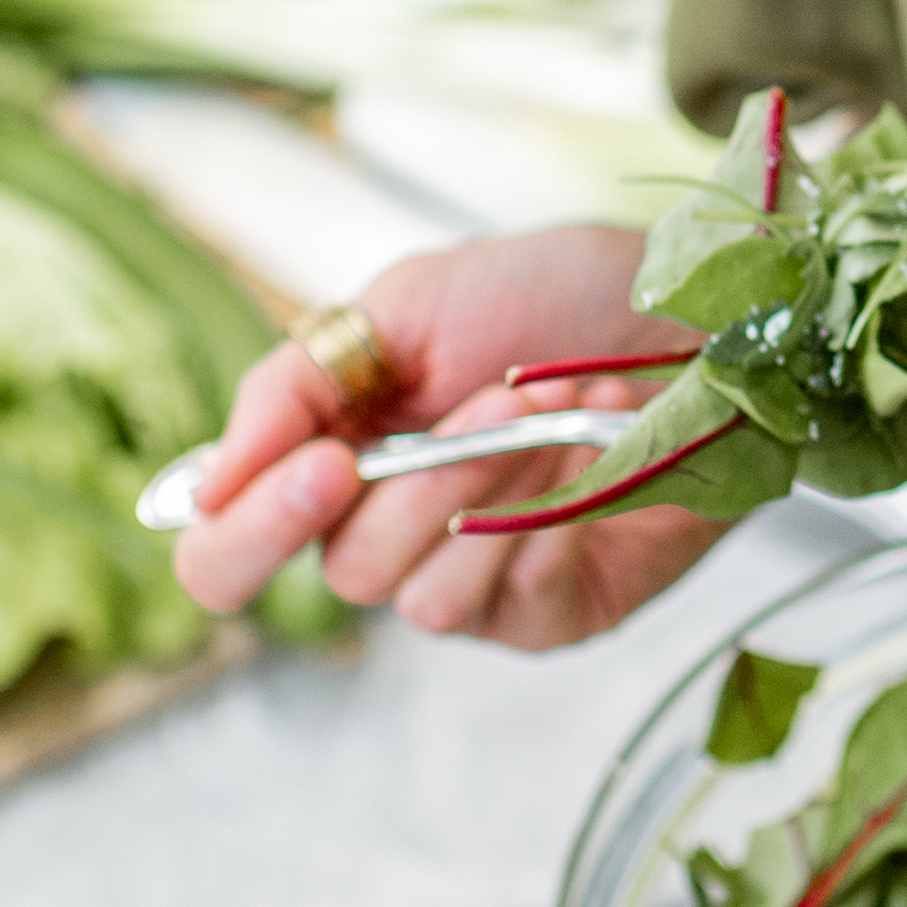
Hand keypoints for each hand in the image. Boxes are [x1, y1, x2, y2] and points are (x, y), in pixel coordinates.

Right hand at [167, 226, 726, 648]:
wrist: (696, 305)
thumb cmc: (556, 296)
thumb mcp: (409, 302)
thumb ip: (297, 384)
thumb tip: (210, 480)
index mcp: (330, 462)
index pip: (225, 551)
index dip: (251, 531)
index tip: (328, 465)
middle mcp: (387, 534)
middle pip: (334, 576)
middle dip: (413, 485)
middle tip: (493, 403)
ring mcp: (471, 579)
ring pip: (418, 599)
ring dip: (489, 491)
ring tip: (556, 407)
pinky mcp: (551, 611)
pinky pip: (505, 608)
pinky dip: (545, 525)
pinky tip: (588, 457)